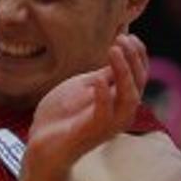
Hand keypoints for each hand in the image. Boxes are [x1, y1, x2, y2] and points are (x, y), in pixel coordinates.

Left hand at [25, 34, 148, 176]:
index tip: (127, 35)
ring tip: (114, 50)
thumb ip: (103, 74)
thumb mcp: (83, 87)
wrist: (40, 145)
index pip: (140, 76)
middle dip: (133, 59)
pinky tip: (98, 78)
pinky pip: (104, 114)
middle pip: (139, 85)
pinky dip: (103, 95)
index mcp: (119, 102)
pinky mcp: (90, 132)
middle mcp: (119, 114)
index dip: (138, 55)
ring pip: (129, 99)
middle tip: (120, 39)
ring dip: (124, 72)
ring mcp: (107, 125)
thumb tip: (121, 52)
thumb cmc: (61, 117)